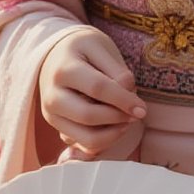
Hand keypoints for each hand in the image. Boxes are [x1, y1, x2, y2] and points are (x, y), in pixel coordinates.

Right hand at [38, 26, 146, 159]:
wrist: (56, 55)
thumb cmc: (84, 50)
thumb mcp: (101, 48)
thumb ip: (118, 73)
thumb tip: (131, 102)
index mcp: (64, 69)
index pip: (98, 88)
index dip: (123, 100)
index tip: (142, 108)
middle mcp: (52, 95)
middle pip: (89, 116)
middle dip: (118, 118)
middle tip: (135, 113)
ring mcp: (51, 114)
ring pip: (86, 138)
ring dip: (113, 134)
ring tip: (126, 121)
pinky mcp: (57, 127)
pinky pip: (83, 145)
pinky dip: (104, 141)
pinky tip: (113, 126)